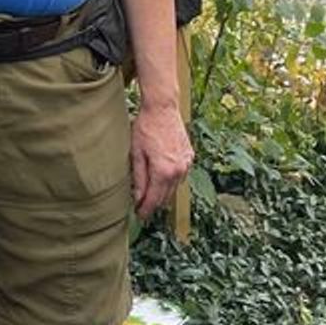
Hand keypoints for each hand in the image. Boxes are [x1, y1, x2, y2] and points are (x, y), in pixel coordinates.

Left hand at [130, 102, 192, 219]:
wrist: (162, 108)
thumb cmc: (146, 128)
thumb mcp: (136, 153)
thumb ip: (138, 178)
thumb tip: (137, 198)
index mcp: (164, 171)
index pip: (154, 199)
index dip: (146, 210)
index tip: (139, 216)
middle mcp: (179, 170)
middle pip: (166, 197)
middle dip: (154, 203)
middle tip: (142, 207)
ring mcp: (186, 164)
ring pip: (174, 187)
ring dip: (163, 192)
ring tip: (150, 193)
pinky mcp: (189, 156)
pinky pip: (180, 175)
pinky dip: (170, 179)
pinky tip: (161, 176)